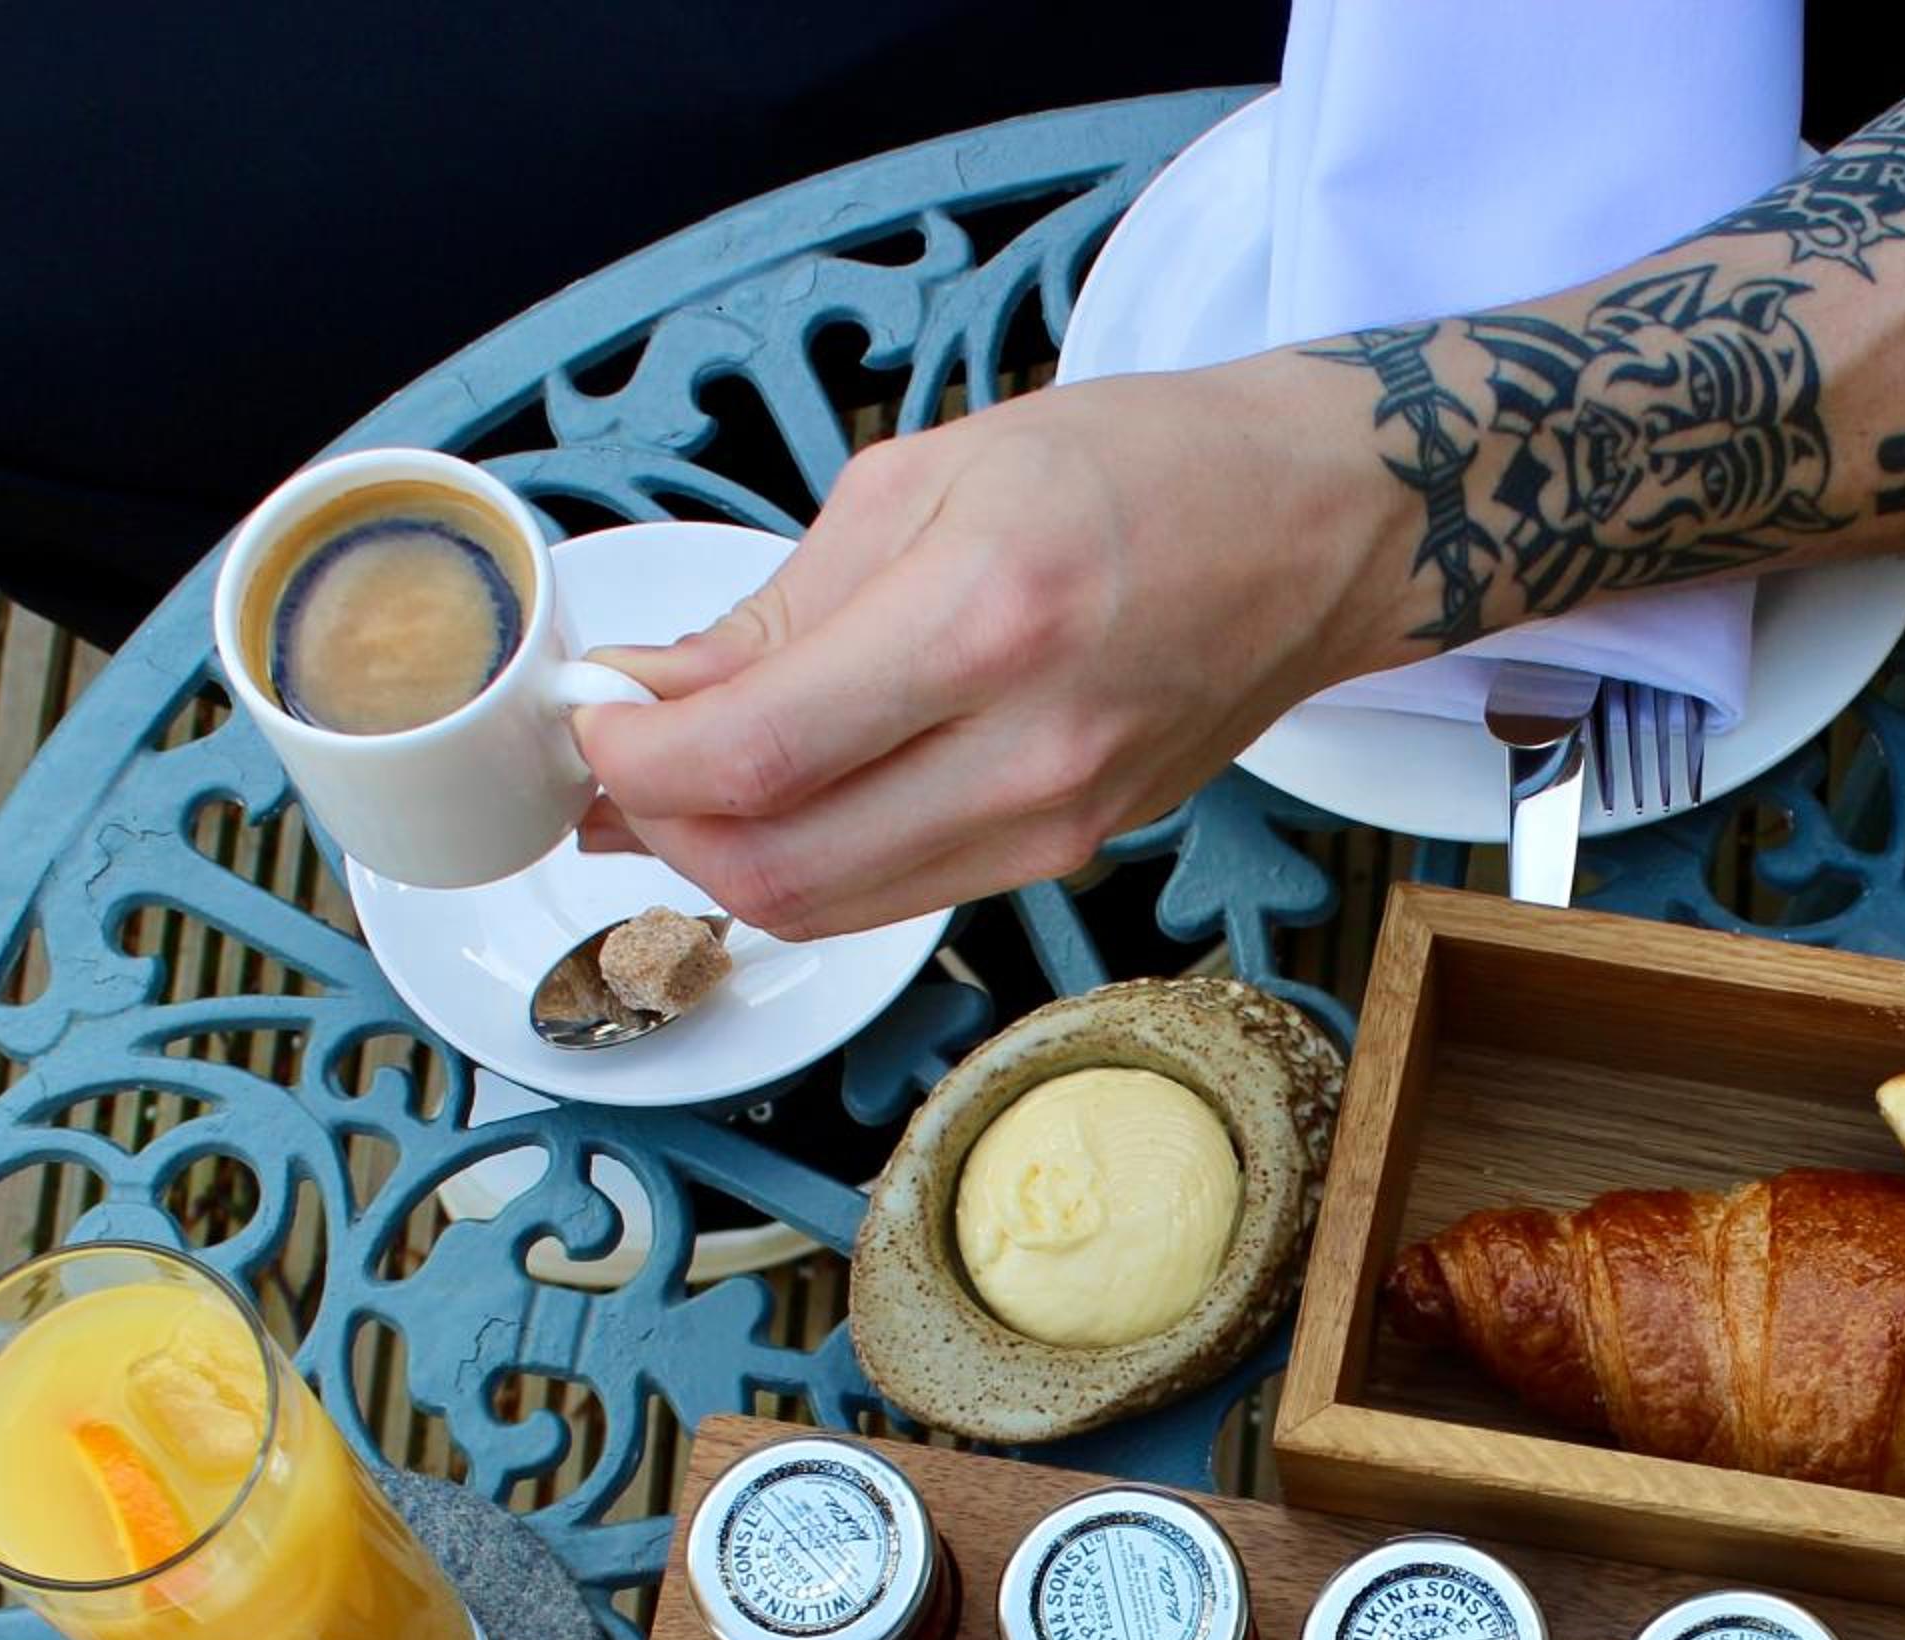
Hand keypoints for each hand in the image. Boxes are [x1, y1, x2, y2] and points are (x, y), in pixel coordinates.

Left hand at [574, 356, 1401, 939]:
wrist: (1318, 531)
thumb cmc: (1140, 468)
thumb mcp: (931, 476)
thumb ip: (779, 606)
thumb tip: (649, 689)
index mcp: (983, 619)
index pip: (756, 753)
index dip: (635, 764)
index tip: (587, 724)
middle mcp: (1025, 750)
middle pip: (778, 868)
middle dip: (658, 834)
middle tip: (607, 773)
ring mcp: (1056, 823)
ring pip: (831, 905)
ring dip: (722, 863)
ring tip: (670, 795)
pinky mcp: (1071, 855)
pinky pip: (899, 893)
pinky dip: (811, 866)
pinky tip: (775, 806)